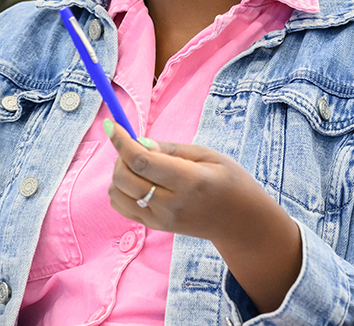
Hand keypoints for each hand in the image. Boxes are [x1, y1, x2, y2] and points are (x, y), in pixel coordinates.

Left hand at [104, 119, 301, 311]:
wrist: (240, 223)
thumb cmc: (230, 182)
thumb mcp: (209, 155)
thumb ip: (172, 149)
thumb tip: (140, 142)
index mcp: (187, 181)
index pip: (141, 162)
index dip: (121, 141)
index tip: (112, 125)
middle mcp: (170, 204)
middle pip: (123, 178)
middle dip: (120, 155)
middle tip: (135, 145)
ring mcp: (161, 219)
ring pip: (117, 194)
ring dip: (119, 174)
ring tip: (141, 165)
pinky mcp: (155, 227)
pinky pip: (122, 207)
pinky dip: (121, 190)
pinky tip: (139, 181)